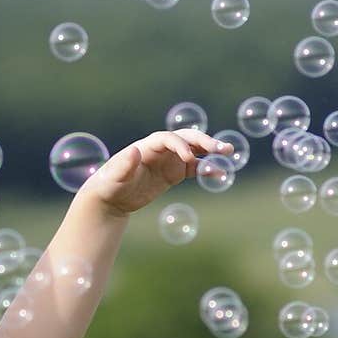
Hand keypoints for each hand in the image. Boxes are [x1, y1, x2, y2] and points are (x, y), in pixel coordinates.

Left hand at [84, 130, 234, 216]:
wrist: (112, 198)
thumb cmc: (109, 185)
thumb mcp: (114, 177)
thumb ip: (124, 165)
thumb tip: (134, 151)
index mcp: (147, 147)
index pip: (168, 139)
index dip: (180, 145)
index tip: (189, 158)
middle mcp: (161, 150)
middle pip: (186, 139)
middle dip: (203, 142)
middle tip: (220, 148)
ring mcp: (169, 160)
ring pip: (195, 151)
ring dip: (211, 151)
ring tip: (228, 153)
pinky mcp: (174, 173)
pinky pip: (195, 169)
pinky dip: (208, 169)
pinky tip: (221, 173)